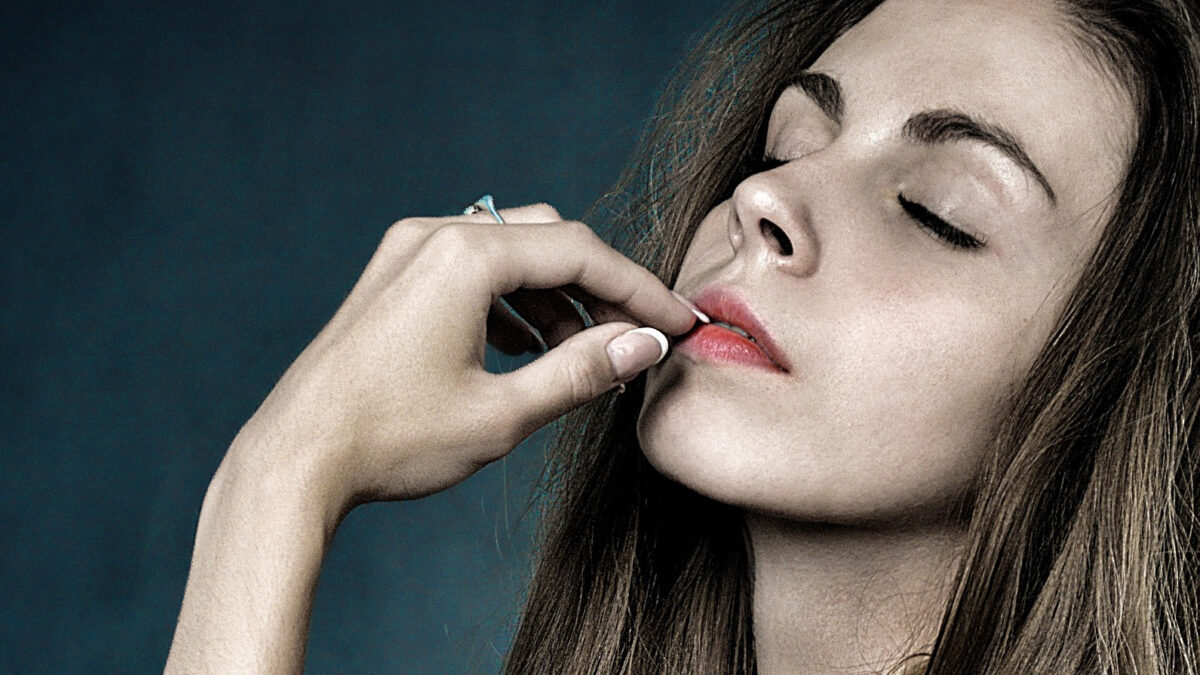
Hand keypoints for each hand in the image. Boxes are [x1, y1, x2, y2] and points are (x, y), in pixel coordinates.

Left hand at [228, 203, 696, 513]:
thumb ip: (582, 371)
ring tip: (579, 356)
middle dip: (599, 286)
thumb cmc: (391, 439)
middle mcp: (435, 237)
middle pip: (549, 239)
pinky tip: (526, 348)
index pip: (582, 253)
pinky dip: (512, 300)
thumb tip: (644, 345)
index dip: (640, 289)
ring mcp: (407, 252)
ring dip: (555, 296)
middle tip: (634, 337)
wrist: (293, 459)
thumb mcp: (502, 413)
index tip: (676, 322)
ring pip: (511, 252)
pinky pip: (473, 268)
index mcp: (465, 257)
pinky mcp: (392, 277)